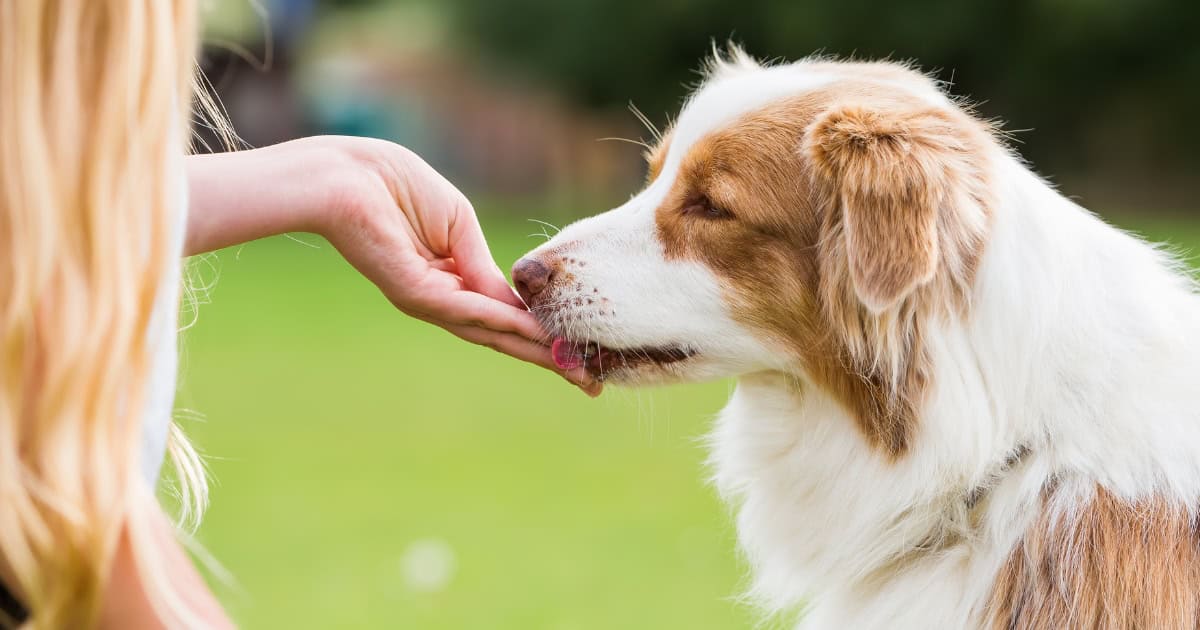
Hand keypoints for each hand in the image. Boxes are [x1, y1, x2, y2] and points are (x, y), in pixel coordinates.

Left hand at [186, 136, 600, 394]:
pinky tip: (534, 332)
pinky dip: (503, 322)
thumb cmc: (395, 186)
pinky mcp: (414, 293)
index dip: (542, 334)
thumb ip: (483, 264)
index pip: (503, 316)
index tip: (580, 353)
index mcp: (451, 281)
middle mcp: (441, 300)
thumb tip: (515, 301)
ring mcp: (427, 300)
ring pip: (489, 333)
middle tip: (589, 386)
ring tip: (573, 368)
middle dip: (547, 359)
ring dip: (535, 350)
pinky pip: (468, 311)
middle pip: (502, 337)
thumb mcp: (458, 224)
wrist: (345, 175)